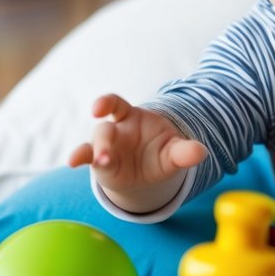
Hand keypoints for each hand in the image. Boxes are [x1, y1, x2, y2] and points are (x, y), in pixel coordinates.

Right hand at [68, 94, 205, 205]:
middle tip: (107, 155)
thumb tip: (202, 152)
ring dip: (96, 153)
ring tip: (103, 162)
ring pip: (94, 145)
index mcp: (131, 117)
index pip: (116, 105)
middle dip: (104, 141)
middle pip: (104, 129)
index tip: (99, 107)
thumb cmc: (159, 155)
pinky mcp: (100, 164)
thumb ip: (185, 152)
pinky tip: (72, 161)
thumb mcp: (174, 154)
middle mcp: (114, 130)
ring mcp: (105, 148)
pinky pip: (86, 157)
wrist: (147, 173)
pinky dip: (78, 157)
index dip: (106, 103)